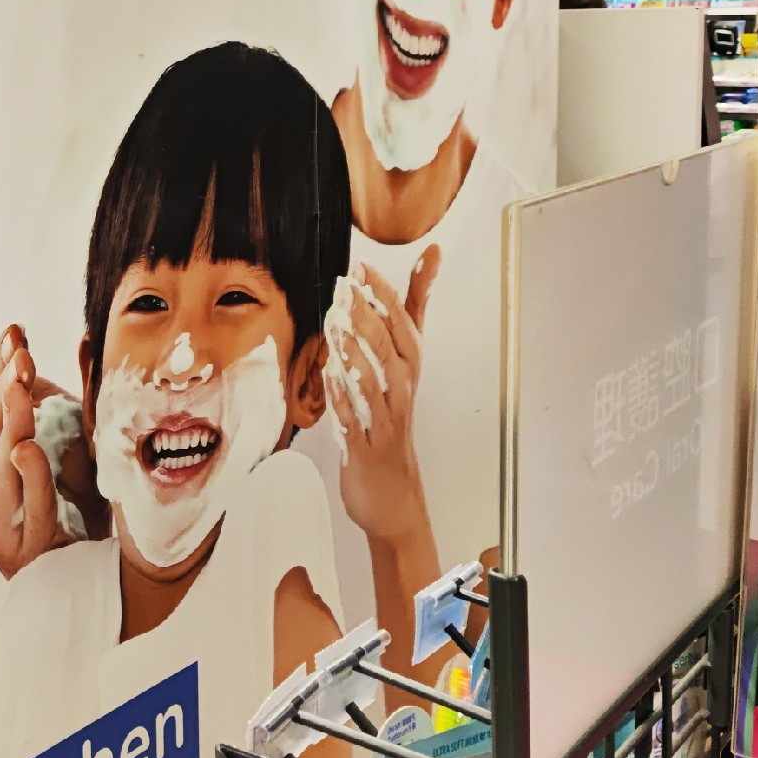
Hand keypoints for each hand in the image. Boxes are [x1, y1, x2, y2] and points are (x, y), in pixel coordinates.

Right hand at [0, 323, 61, 576]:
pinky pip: (25, 508)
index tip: (13, 334)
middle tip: (21, 353)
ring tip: (20, 386)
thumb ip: (11, 384)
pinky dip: (28, 476)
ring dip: (8, 422)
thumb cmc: (72, 494)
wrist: (105, 560)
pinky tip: (29, 448)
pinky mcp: (24, 551)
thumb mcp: (44, 428)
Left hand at [323, 249, 439, 547]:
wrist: (393, 495)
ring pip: (376, 381)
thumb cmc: (393, 422)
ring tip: (338, 324)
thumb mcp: (401, 370)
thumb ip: (405, 318)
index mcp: (410, 369)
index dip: (385, 294)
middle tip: (347, 286)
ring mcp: (386, 420)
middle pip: (392, 347)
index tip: (364, 266)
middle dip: (370, 315)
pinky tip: (330, 377)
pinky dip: (344, 398)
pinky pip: (356, 419)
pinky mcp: (367, 448)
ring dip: (357, 352)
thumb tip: (427, 262)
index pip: (404, 324)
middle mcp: (403, 392)